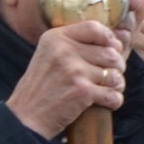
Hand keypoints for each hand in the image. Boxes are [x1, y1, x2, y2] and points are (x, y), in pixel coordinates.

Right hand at [8, 18, 124, 138]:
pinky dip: (114, 100)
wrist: (26, 117)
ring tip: (108, 90)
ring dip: (117, 85)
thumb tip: (114, 40)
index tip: (111, 50)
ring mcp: (74, 70)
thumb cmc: (40, 88)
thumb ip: (72, 44)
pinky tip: (107, 102)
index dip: (109, 39)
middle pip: (110, 52)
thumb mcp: (47, 55)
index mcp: (55, 38)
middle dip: (116, 66)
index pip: (94, 27)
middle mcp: (64, 50)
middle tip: (110, 76)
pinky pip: (113, 94)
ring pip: (115, 74)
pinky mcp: (82, 91)